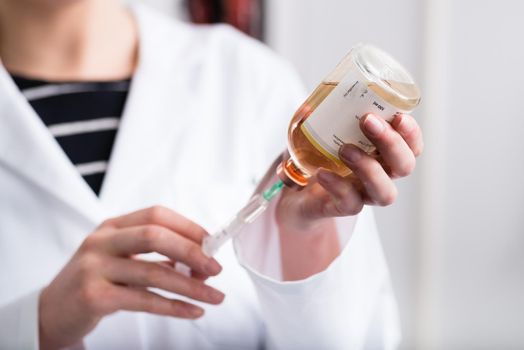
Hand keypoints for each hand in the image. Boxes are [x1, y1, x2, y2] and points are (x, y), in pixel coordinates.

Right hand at [39, 206, 224, 349]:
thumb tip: (202, 264)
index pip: (156, 215)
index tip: (211, 243)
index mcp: (113, 226)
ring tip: (215, 297)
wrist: (53, 311)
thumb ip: (156, 256)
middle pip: (154, 236)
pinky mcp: (93, 296)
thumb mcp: (122, 259)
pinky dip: (173, 307)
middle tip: (216, 270)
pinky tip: (193, 311)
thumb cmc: (97, 281)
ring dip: (191, 286)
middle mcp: (102, 241)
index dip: (188, 227)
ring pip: (153, 272)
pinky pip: (144, 300)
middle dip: (192, 252)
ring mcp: (94, 268)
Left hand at [276, 113, 422, 231]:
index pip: (411, 146)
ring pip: (385, 192)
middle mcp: (380, 176)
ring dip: (369, 167)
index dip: (411, 133)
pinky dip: (338, 186)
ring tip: (344, 149)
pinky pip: (351, 203)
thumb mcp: (314, 133)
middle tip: (367, 121)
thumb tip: (309, 108)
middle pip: (404, 166)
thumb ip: (315, 119)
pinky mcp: (342, 208)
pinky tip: (322, 173)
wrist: (297, 196)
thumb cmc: (315, 160)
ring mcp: (363, 195)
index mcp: (382, 154)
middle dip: (392, 143)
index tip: (398, 116)